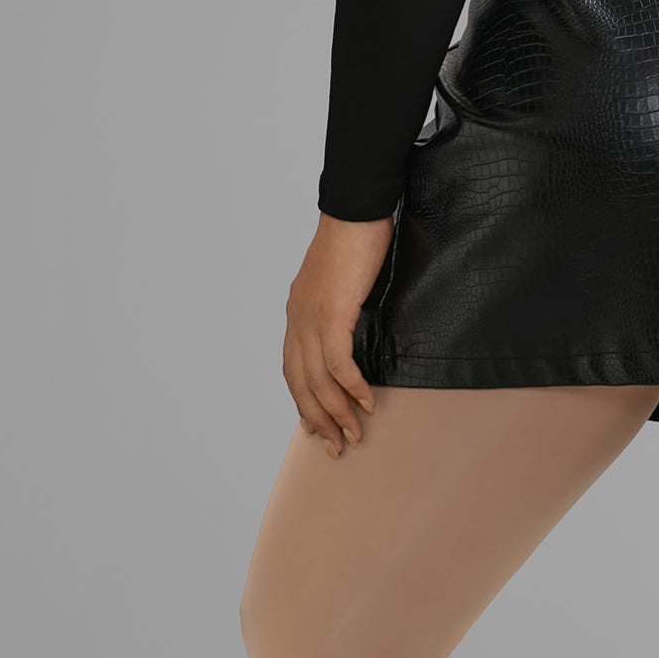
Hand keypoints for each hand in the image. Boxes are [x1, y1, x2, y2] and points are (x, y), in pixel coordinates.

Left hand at [283, 213, 391, 456]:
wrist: (355, 210)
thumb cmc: (355, 241)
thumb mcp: (342, 284)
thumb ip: (341, 310)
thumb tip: (355, 332)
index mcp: (297, 315)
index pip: (294, 371)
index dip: (305, 404)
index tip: (319, 429)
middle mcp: (297, 321)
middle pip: (301, 384)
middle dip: (319, 420)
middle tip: (338, 446)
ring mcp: (311, 318)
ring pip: (318, 381)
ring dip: (337, 413)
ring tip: (355, 434)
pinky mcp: (332, 313)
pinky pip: (338, 363)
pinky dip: (351, 387)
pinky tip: (365, 402)